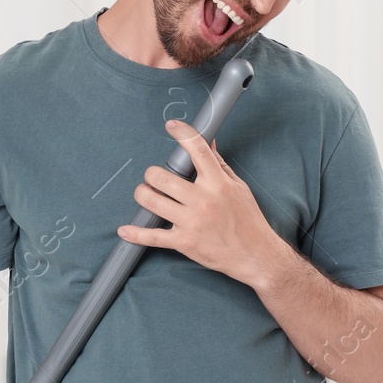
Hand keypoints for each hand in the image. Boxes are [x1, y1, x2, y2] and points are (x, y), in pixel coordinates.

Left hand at [119, 119, 288, 288]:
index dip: (182, 133)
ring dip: (143, 194)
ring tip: (145, 194)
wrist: (257, 256)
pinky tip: (125, 230)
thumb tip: (209, 144)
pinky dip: (136, 234)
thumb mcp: (239, 188)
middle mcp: (203, 200)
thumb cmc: (249, 221)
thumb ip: (220, 166)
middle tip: (154, 177)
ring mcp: (192, 222)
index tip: (172, 126)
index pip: (198, 149)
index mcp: (218, 184)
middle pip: (163, 177)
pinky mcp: (185, 242)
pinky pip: (153, 237)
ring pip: (152, 201)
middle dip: (152, 174)